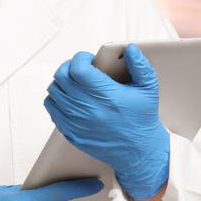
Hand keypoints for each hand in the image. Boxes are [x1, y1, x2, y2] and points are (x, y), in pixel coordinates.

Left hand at [43, 44, 169, 199]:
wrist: (139, 151)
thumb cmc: (142, 119)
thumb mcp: (148, 89)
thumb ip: (140, 66)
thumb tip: (131, 49)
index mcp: (106, 95)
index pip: (78, 68)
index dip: (81, 58)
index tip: (89, 59)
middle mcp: (88, 108)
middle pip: (62, 77)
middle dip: (69, 67)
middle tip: (80, 68)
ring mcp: (77, 122)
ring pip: (54, 92)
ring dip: (62, 83)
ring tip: (75, 83)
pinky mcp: (71, 133)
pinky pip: (52, 110)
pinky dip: (57, 100)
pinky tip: (70, 99)